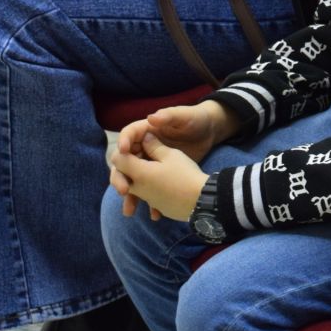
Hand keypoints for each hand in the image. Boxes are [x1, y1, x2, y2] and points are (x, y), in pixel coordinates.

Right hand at [109, 101, 236, 215]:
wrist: (210, 134)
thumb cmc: (196, 121)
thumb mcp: (184, 117)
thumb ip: (168, 116)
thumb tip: (151, 118)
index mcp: (147, 130)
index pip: (128, 135)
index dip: (123, 142)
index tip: (122, 152)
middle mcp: (144, 146)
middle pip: (125, 161)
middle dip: (120, 177)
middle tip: (123, 189)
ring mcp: (150, 161)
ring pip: (134, 179)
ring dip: (131, 195)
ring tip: (130, 210)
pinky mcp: (159, 173)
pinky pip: (149, 189)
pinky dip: (150, 202)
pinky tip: (154, 214)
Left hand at [111, 134, 210, 222]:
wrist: (201, 201)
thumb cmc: (185, 174)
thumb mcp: (171, 154)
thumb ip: (155, 145)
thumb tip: (145, 138)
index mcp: (138, 172)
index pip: (118, 160)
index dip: (122, 150)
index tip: (132, 144)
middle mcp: (138, 188)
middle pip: (121, 176)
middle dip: (124, 166)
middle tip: (134, 156)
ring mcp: (147, 198)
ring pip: (131, 188)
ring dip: (134, 179)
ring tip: (145, 171)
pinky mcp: (157, 205)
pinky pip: (146, 197)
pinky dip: (147, 190)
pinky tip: (159, 186)